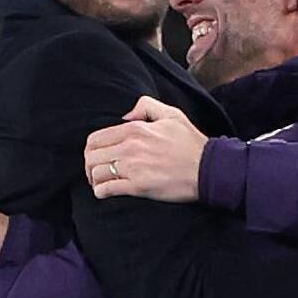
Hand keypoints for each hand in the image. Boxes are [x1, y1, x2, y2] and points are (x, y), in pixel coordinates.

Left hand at [84, 95, 207, 201]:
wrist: (208, 169)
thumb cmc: (191, 143)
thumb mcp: (172, 114)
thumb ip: (146, 106)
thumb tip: (126, 115)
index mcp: (135, 129)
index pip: (97, 138)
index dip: (91, 148)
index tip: (97, 155)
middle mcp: (130, 147)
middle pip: (91, 156)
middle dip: (89, 164)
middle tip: (95, 170)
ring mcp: (133, 168)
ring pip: (96, 173)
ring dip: (94, 179)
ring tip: (100, 182)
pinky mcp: (138, 187)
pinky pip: (107, 190)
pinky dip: (101, 192)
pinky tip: (105, 192)